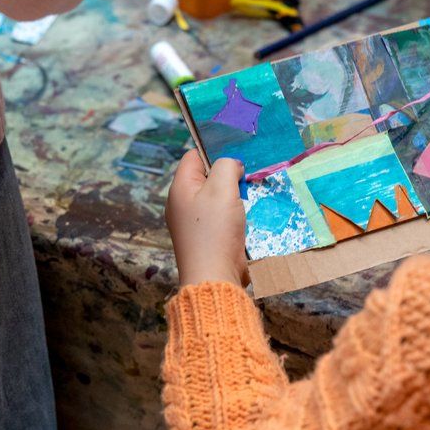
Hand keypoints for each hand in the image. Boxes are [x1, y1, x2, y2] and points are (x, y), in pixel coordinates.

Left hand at [166, 152, 248, 287]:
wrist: (214, 276)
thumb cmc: (215, 231)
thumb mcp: (222, 188)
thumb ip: (227, 166)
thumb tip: (233, 165)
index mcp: (180, 188)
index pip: (194, 156)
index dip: (215, 152)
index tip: (236, 160)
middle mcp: (182, 203)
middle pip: (207, 177)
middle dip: (228, 176)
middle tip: (246, 181)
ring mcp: (193, 222)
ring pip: (216, 197)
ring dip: (234, 197)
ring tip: (248, 199)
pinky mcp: (206, 237)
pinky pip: (221, 216)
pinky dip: (234, 214)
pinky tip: (246, 218)